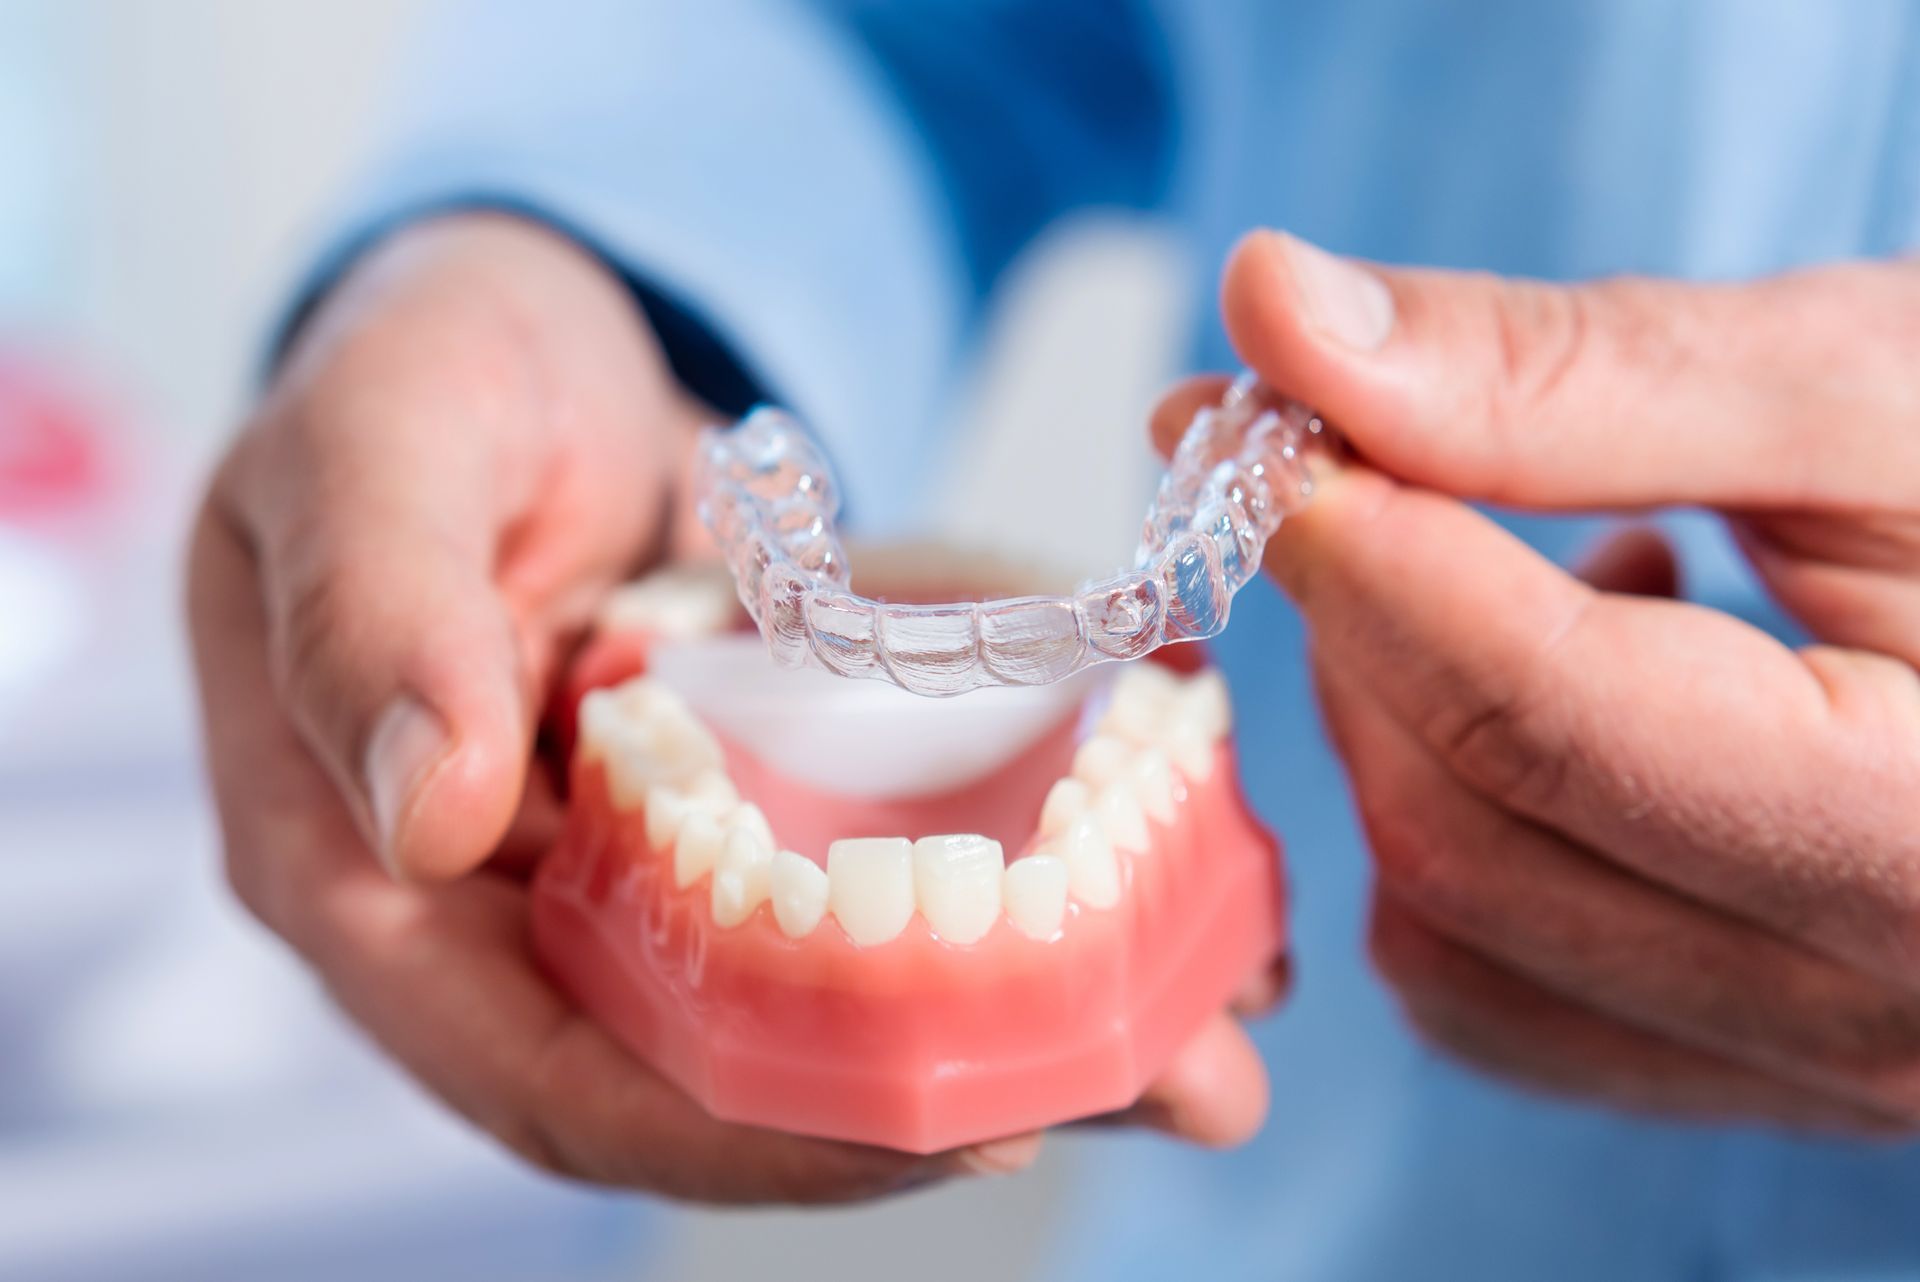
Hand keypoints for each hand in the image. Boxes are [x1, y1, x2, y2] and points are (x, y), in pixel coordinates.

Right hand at [188, 213, 1271, 1204]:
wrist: (531, 330)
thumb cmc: (421, 370)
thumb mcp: (372, 448)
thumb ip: (378, 618)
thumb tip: (425, 823)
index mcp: (379, 878)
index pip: (550, 1074)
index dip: (740, 1131)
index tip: (937, 1123)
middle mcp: (526, 913)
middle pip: (724, 1073)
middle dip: (934, 1100)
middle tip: (1148, 1079)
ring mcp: (657, 868)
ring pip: (826, 1002)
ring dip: (1011, 1021)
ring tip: (1204, 1035)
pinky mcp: (757, 817)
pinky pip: (880, 888)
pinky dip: (1008, 901)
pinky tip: (1160, 901)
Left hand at [1155, 232, 1919, 1132]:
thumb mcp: (1857, 394)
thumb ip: (1567, 374)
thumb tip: (1276, 312)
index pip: (1538, 715)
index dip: (1351, 550)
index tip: (1237, 420)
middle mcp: (1880, 1008)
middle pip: (1469, 838)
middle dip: (1359, 636)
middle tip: (1338, 474)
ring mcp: (1819, 1068)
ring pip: (1458, 939)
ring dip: (1401, 737)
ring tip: (1502, 580)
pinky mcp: (1758, 1070)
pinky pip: (1507, 997)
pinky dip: (1459, 842)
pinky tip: (1562, 709)